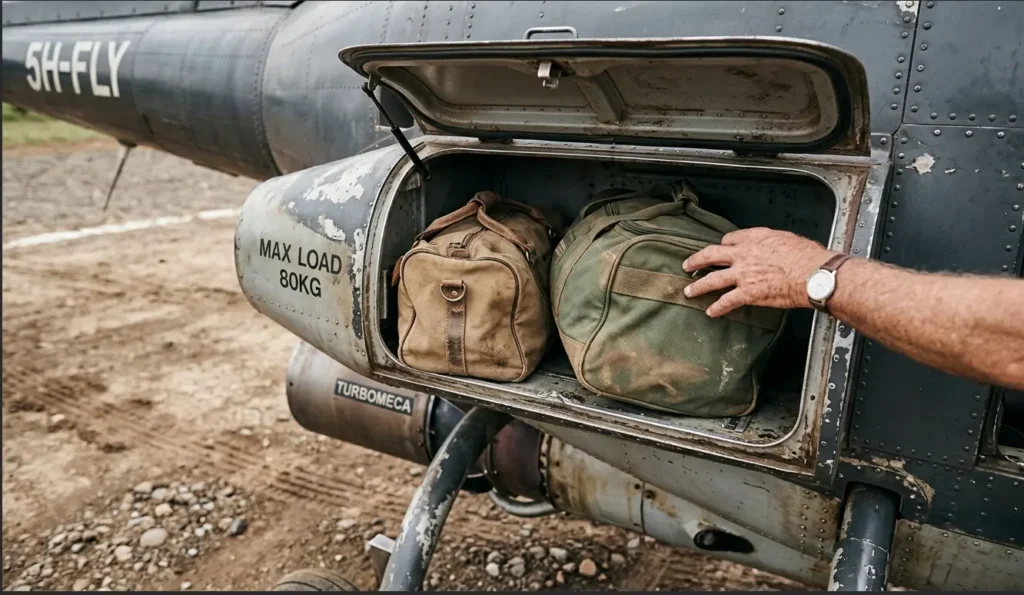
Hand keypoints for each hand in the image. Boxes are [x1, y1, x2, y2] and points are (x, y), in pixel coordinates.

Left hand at [682, 227, 834, 316]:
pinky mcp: (747, 293)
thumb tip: (771, 246)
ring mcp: (743, 275)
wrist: (812, 274)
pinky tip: (710, 311)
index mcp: (754, 239)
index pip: (730, 240)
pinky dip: (716, 308)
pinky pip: (726, 301)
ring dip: (698, 286)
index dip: (723, 245)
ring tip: (689, 291)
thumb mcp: (786, 238)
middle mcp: (743, 255)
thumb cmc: (806, 256)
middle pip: (711, 255)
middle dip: (696, 260)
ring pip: (712, 280)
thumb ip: (771, 241)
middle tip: (688, 265)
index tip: (720, 249)